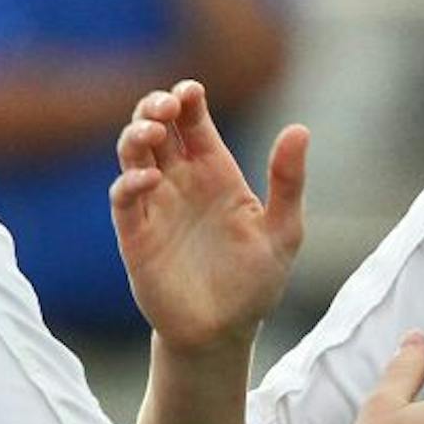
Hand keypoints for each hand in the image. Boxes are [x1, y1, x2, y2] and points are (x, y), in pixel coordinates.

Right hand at [111, 80, 307, 356]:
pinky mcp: (135, 235)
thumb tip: (299, 129)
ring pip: (133, 153)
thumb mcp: (284, 230)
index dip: (187, 97)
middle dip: (155, 106)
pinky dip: (130, 182)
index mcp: (214, 170)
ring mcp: (155, 205)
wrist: (224, 333)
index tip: (191, 91)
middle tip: (166, 105)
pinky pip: (123, 198)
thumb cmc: (256, 282)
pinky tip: (150, 178)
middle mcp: (180, 180)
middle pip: (156, 125)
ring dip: (136, 134)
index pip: (194, 120)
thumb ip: (288, 181)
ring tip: (153, 130)